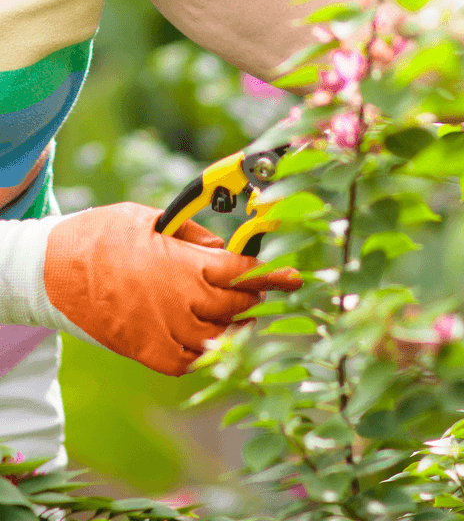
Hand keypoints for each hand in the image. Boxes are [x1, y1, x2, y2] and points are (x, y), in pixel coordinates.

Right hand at [41, 202, 301, 375]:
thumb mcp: (155, 220)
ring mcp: (163, 331)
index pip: (242, 272)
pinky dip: (206, 352)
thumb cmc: (104, 236)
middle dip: (255, 296)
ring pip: (219, 337)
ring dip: (237, 324)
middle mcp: (180, 302)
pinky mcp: (145, 353)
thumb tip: (225, 251)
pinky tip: (211, 337)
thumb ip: (196, 238)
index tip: (293, 276)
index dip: (271, 274)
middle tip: (261, 289)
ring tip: (242, 312)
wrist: (51, 270)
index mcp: (185, 265)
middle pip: (237, 305)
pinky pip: (189, 362)